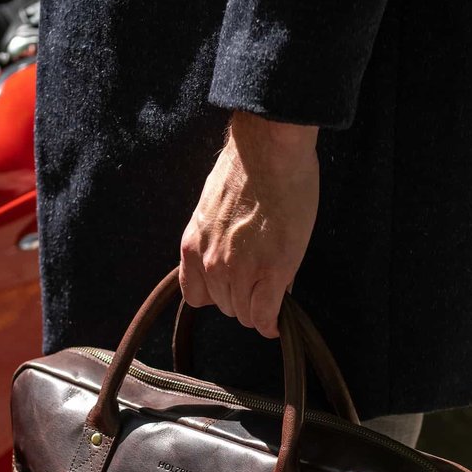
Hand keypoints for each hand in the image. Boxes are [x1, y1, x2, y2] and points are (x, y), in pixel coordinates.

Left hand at [179, 111, 318, 338]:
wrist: (269, 148)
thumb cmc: (246, 168)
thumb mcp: (215, 210)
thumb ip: (219, 242)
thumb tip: (236, 265)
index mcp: (193, 247)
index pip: (196, 296)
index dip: (218, 296)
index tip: (234, 292)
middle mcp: (211, 263)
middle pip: (225, 306)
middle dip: (243, 297)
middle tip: (262, 280)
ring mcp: (240, 270)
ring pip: (245, 313)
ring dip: (259, 307)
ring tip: (274, 288)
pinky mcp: (271, 272)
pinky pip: (265, 315)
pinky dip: (272, 323)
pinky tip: (279, 322)